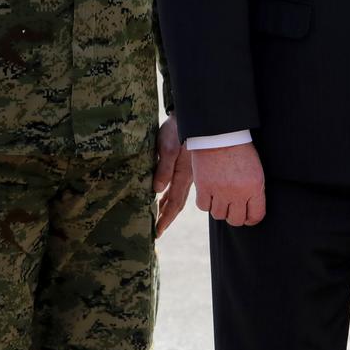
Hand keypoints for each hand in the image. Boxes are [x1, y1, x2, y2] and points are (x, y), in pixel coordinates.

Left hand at [154, 117, 192, 236]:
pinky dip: (171, 196)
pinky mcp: (186, 166)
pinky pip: (179, 187)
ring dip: (168, 208)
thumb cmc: (178, 130)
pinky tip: (164, 197)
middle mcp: (187, 178)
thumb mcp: (168, 148)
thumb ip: (164, 168)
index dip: (165, 218)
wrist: (193, 117)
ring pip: (178, 196)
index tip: (157, 232)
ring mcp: (188, 173)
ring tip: (159, 218)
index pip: (173, 203)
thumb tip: (157, 190)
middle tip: (157, 232)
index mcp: (182, 176)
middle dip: (166, 218)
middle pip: (177, 203)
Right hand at [191, 143, 265, 225]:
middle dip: (234, 215)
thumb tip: (250, 211)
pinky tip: (208, 193)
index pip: (256, 216)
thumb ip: (254, 191)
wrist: (219, 133)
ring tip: (219, 197)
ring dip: (219, 208)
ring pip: (218, 215)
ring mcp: (219, 191)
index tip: (247, 216)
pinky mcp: (203, 187)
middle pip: (236, 220)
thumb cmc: (239, 150)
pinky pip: (203, 206)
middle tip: (231, 207)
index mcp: (255, 188)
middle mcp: (238, 193)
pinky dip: (205, 202)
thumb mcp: (255, 171)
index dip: (251, 219)